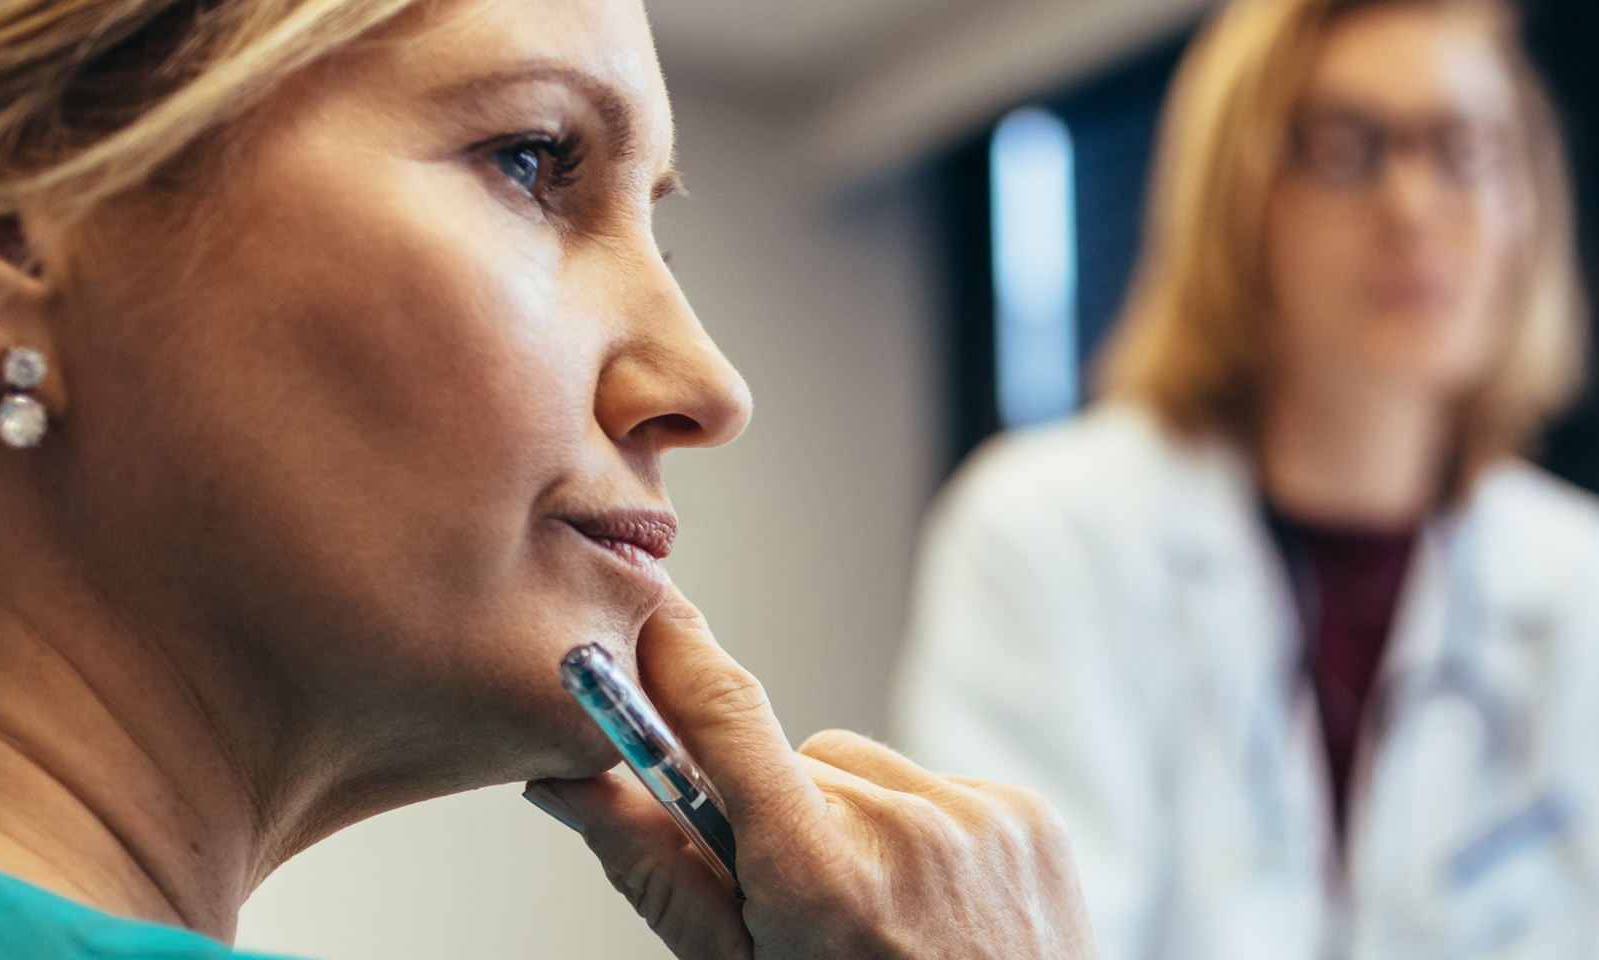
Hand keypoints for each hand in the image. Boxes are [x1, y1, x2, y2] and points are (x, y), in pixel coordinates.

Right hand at [526, 592, 1097, 959]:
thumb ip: (659, 873)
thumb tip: (570, 786)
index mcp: (818, 878)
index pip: (727, 722)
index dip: (679, 662)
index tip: (648, 622)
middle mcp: (905, 834)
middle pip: (793, 764)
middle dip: (777, 814)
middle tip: (797, 898)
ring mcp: (978, 819)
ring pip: (865, 770)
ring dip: (853, 819)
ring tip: (874, 906)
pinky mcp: (1028, 815)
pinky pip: (937, 786)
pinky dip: (923, 831)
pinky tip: (934, 900)